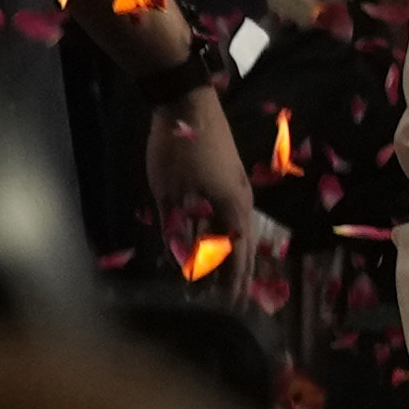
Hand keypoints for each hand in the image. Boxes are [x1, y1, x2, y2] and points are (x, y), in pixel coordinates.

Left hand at [147, 84, 255, 282]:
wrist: (186, 102)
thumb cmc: (180, 148)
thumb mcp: (170, 193)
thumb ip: (176, 228)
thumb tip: (180, 261)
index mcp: (232, 204)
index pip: (237, 252)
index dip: (233, 281)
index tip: (231, 306)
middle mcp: (238, 198)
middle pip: (235, 243)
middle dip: (227, 272)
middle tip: (219, 299)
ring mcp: (230, 186)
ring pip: (224, 228)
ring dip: (213, 252)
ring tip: (200, 278)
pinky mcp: (219, 176)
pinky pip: (216, 212)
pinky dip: (206, 231)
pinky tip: (192, 243)